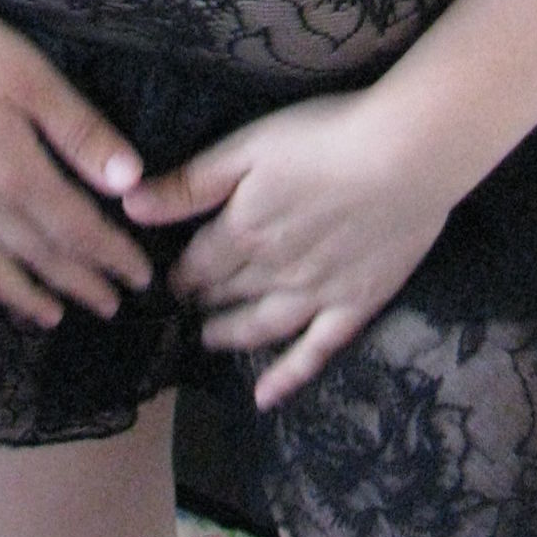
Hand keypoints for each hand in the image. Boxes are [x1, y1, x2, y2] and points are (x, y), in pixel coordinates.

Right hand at [0, 0, 153, 327]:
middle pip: (35, 252)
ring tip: (47, 318)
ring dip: (17, 293)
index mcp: (15, 173)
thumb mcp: (33, 78)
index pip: (75, 227)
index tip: (140, 278)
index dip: (110, 255)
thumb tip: (131, 182)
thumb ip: (80, 132)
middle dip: (77, 282)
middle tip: (109, 307)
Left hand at [122, 91, 455, 408]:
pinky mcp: (355, 304)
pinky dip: (287, 376)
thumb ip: (191, 182)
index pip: (197, 263)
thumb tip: (130, 207)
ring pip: (260, 326)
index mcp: (242, 232)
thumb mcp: (248, 147)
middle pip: (226, 293)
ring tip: (209, 340)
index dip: (179, 273)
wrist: (406, 156)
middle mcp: (272, 273)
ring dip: (231, 335)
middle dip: (201, 301)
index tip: (166, 281)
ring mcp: (315, 295)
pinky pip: (314, 352)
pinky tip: (266, 399)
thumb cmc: (323, 137)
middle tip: (184, 311)